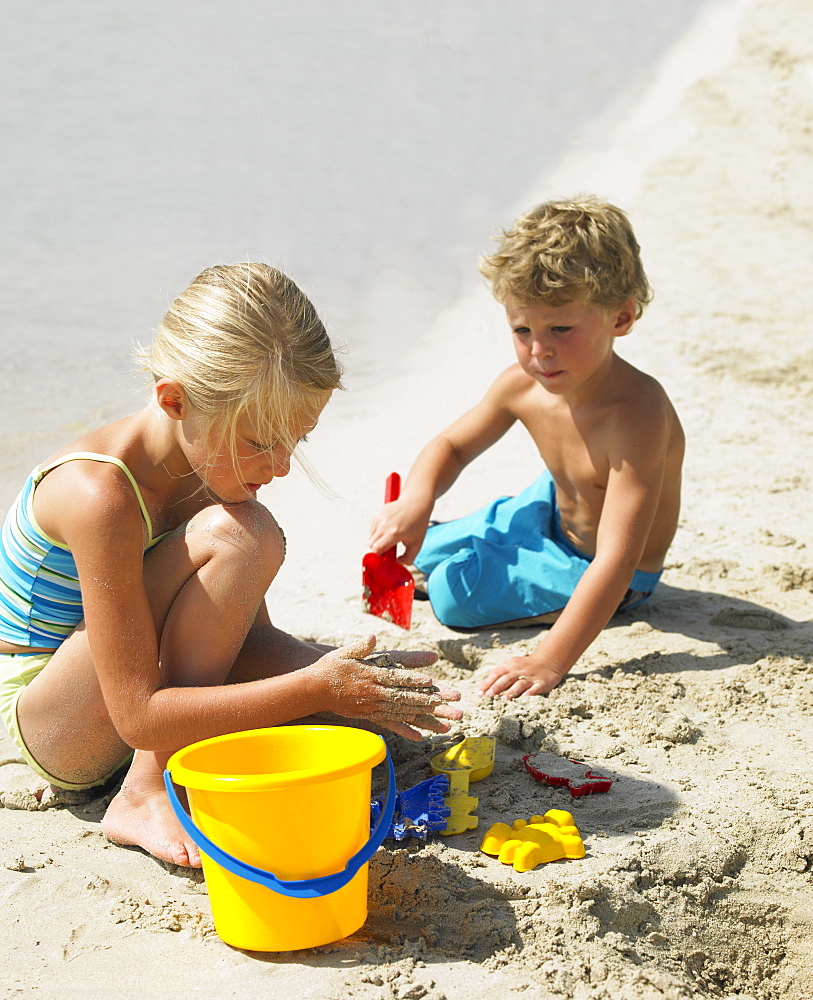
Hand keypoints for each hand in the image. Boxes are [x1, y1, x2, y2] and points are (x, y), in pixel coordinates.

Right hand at [311, 635, 462, 740]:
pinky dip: (405, 729)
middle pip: (402, 697)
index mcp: (369, 675)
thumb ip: (361, 646)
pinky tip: (419, 736)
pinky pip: (389, 723)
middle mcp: (372, 693)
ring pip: (400, 711)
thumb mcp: (345, 652)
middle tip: (443, 703)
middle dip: (424, 701)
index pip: (395, 678)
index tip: (429, 682)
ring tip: (439, 719)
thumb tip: (373, 637)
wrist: (313, 689)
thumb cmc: (330, 667)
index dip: (412, 680)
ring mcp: (371, 706)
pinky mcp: (368, 715)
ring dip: (420, 715)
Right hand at [368, 497, 431, 565]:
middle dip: (379, 548)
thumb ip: (408, 559)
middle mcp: (384, 525)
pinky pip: (373, 528)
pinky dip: (378, 532)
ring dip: (378, 540)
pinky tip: (389, 528)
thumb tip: (396, 563)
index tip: (387, 556)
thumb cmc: (418, 524)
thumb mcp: (417, 544)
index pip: (376, 550)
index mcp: (394, 533)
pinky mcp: (378, 514)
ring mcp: (380, 518)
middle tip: (390, 547)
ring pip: (371, 537)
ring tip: (391, 536)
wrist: (416, 503)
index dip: (380, 555)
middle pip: (371, 544)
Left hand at [478, 654, 567, 699]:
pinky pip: (536, 688)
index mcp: (509, 667)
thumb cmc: (524, 666)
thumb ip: (498, 674)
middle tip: (489, 695)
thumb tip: (484, 687)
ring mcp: (530, 677)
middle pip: (506, 679)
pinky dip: (531, 692)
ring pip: (520, 684)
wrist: (548, 661)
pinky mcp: (542, 683)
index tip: (479, 694)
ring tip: (504, 698)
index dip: (487, 683)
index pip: (496, 674)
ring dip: (512, 691)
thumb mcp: (510, 666)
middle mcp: (519, 671)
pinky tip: (526, 696)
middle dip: (497, 687)